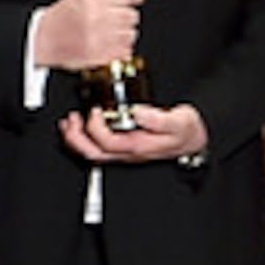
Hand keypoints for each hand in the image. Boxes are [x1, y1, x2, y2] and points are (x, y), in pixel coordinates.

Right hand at [31, 0, 144, 73]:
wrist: (40, 40)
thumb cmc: (56, 20)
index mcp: (89, 1)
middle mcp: (97, 19)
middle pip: (130, 15)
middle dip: (127, 14)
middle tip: (120, 16)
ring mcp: (100, 39)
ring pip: (131, 33)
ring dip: (126, 31)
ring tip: (115, 30)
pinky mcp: (101, 56)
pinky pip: (125, 50)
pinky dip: (123, 47)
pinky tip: (114, 43)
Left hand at [56, 101, 208, 164]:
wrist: (194, 138)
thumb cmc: (186, 131)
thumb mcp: (179, 121)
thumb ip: (159, 119)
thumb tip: (138, 112)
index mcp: (138, 146)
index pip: (109, 143)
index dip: (96, 128)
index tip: (95, 111)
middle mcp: (128, 152)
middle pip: (94, 154)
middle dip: (77, 139)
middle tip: (72, 120)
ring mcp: (124, 151)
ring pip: (93, 154)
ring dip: (77, 140)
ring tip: (70, 122)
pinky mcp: (123, 145)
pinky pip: (98, 147)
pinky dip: (84, 138)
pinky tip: (81, 125)